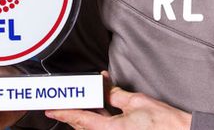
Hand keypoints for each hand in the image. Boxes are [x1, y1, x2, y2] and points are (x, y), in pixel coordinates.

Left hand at [45, 72, 190, 129]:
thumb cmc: (162, 122)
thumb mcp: (136, 102)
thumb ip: (116, 95)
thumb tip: (106, 89)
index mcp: (109, 129)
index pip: (80, 119)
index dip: (63, 113)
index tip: (52, 110)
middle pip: (84, 127)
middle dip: (73, 115)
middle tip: (62, 105)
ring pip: (93, 129)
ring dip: (86, 117)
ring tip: (80, 104)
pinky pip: (105, 129)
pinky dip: (100, 119)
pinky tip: (101, 108)